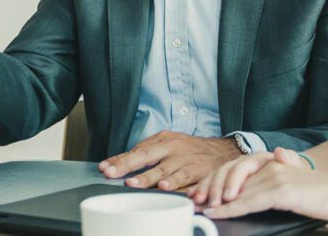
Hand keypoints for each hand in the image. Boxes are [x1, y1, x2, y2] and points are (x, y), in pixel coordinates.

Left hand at [98, 131, 242, 190]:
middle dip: (127, 164)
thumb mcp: (168, 146)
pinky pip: (184, 176)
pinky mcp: (198, 167)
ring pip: (163, 168)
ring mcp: (184, 156)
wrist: (223, 151)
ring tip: (132, 183)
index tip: (104, 167)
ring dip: (147, 177)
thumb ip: (147, 155)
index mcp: (162, 139)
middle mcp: (171, 146)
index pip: (136, 149)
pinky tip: (164, 187)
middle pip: (146, 154)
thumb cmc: (190, 150)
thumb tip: (119, 164)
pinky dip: (174, 182)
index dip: (120, 159)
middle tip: (111, 173)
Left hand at [197, 152, 327, 223]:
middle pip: (229, 174)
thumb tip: (276, 156)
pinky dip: (230, 208)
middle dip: (209, 187)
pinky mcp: (282, 192)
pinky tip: (219, 212)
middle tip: (195, 200)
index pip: (234, 167)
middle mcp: (270, 165)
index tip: (201, 191)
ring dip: (215, 199)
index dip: (215, 178)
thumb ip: (280, 172)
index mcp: (272, 161)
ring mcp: (275, 177)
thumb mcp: (296, 179)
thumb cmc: (324, 192)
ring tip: (201, 208)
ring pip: (236, 188)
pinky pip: (249, 200)